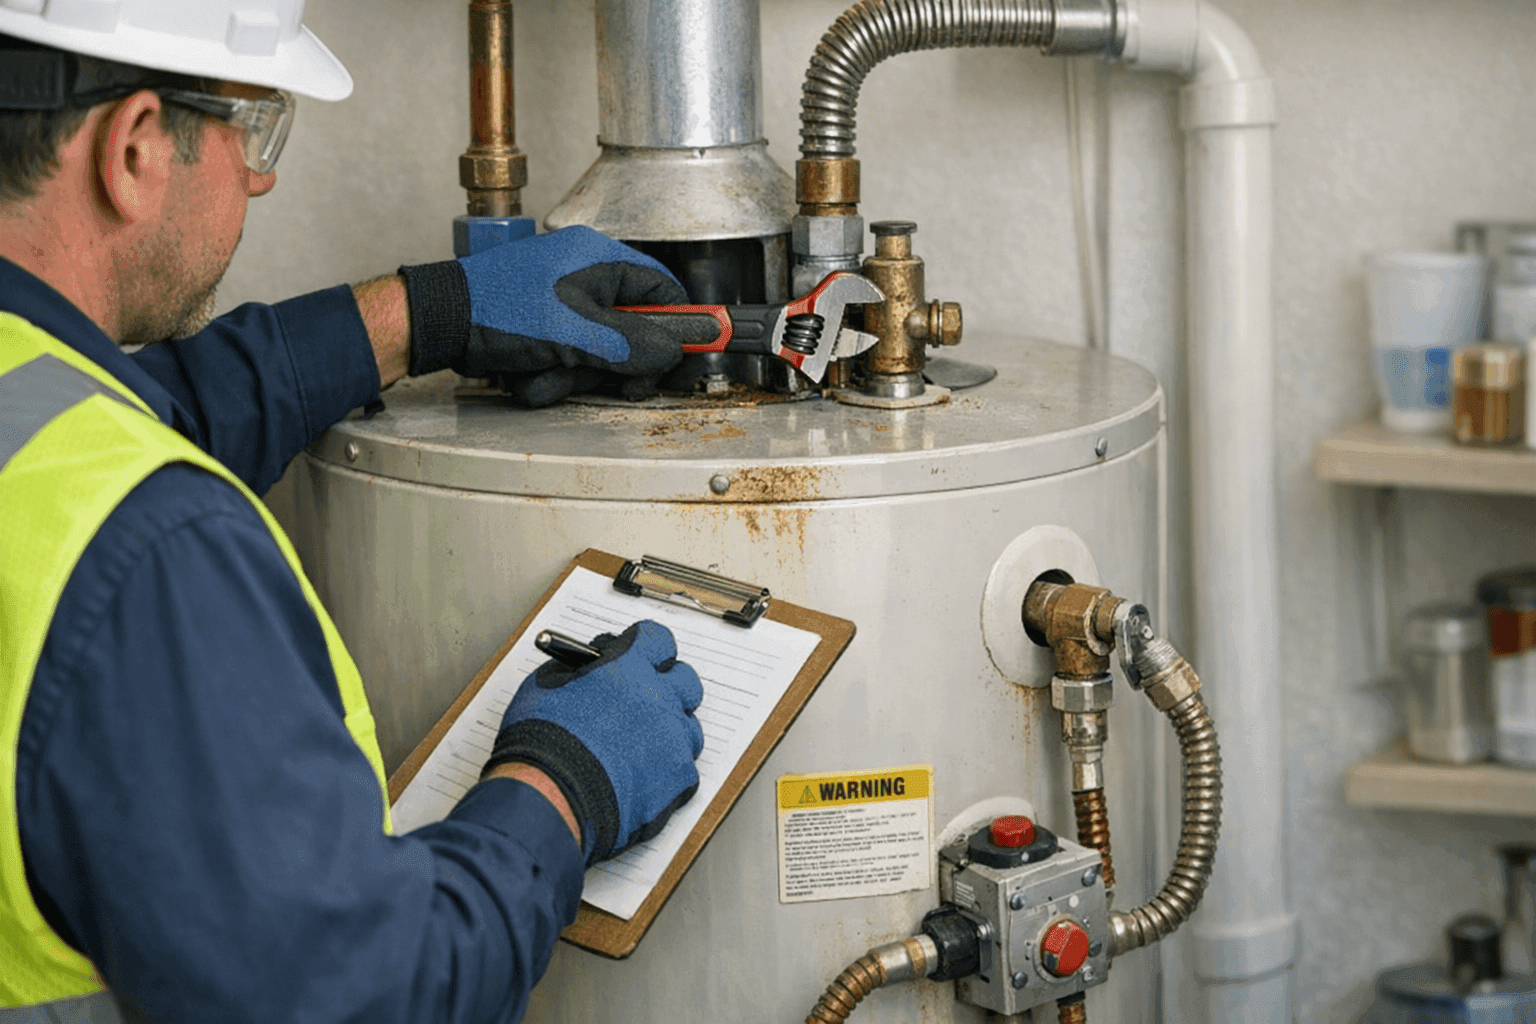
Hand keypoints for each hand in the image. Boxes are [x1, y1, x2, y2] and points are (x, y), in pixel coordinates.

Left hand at [399, 227, 688, 405]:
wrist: (438, 322)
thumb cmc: (494, 311)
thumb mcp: (573, 334)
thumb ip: (630, 346)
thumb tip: (672, 353)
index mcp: (598, 258)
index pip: (662, 290)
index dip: (679, 328)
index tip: (686, 359)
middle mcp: (584, 274)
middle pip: (633, 329)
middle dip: (613, 365)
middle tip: (611, 384)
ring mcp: (562, 301)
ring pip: (598, 352)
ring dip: (575, 375)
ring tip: (546, 373)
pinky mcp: (543, 324)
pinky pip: (569, 358)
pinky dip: (552, 375)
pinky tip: (530, 374)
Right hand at [483, 621, 704, 863]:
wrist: (549, 795)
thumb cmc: (541, 742)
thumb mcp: (546, 685)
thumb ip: (578, 670)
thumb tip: (587, 667)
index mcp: (629, 668)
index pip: (657, 640)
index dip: (649, 649)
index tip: (640, 657)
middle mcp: (659, 698)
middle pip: (685, 681)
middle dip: (668, 687)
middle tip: (646, 701)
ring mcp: (673, 738)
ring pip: (689, 728)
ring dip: (670, 733)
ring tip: (641, 748)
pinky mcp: (678, 778)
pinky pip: (685, 770)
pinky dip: (667, 773)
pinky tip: (644, 777)